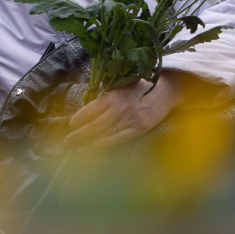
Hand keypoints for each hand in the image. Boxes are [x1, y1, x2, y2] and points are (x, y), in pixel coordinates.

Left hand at [63, 73, 182, 148]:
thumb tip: (88, 110)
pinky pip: (120, 138)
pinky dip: (106, 143)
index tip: (71, 125)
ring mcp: (130, 119)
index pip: (90, 110)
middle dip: (79, 134)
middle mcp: (120, 108)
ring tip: (77, 147)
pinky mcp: (140, 128)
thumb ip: (106, 98)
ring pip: (105, 132)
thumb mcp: (120, 86)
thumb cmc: (141, 86)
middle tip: (67, 141)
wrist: (167, 89)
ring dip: (89, 141)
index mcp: (113, 95)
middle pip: (95, 124)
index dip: (79, 119)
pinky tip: (96, 146)